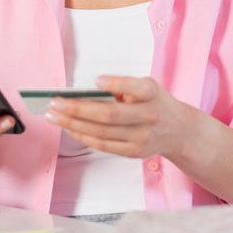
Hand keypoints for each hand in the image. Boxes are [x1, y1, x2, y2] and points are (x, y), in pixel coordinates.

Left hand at [44, 75, 197, 159]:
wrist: (179, 131)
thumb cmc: (155, 102)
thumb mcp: (147, 87)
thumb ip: (123, 86)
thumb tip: (86, 92)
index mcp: (153, 94)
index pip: (136, 88)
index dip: (116, 84)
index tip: (96, 80)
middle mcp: (149, 116)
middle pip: (109, 115)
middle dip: (77, 109)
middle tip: (54, 103)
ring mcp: (142, 138)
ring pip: (101, 132)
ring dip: (73, 124)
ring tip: (53, 116)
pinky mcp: (134, 152)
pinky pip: (103, 145)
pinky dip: (82, 136)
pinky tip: (67, 127)